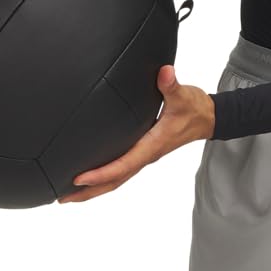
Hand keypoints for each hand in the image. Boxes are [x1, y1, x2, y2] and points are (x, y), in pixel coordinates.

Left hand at [58, 65, 214, 201]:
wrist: (208, 118)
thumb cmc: (194, 108)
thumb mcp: (184, 95)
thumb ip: (171, 85)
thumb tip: (165, 73)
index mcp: (152, 145)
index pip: (123, 165)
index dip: (101, 173)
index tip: (79, 179)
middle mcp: (145, 155)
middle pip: (114, 181)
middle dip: (89, 191)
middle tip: (62, 197)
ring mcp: (143, 156)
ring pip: (116, 179)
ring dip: (93, 189)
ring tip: (68, 194)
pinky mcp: (142, 152)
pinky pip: (120, 171)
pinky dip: (103, 178)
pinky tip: (89, 177)